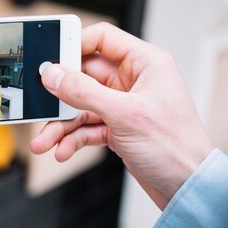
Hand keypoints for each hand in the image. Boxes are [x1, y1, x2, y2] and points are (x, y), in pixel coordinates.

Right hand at [31, 23, 213, 209]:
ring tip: (44, 140)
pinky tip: (62, 150)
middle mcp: (132, 81)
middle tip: (40, 105)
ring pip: (81, 105)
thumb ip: (84, 92)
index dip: (74, 45)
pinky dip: (72, 138)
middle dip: (60, 95)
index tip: (50, 59)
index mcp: (144, 63)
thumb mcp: (124, 114)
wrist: (187, 188)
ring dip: (61, 124)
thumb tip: (54, 75)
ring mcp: (123, 105)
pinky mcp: (117, 128)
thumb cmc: (176, 147)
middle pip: (84, 76)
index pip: (102, 39)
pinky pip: (86, 126)